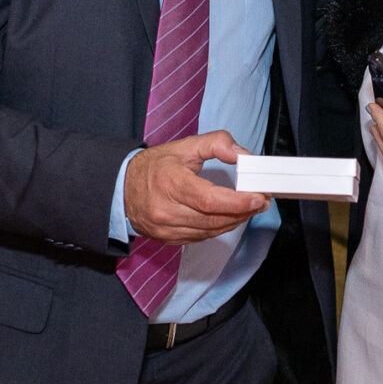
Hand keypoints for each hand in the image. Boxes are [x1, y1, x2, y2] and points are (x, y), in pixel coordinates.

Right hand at [124, 131, 266, 244]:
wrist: (121, 188)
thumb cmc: (154, 166)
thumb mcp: (184, 146)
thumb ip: (217, 144)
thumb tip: (242, 155)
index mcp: (171, 184)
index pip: (210, 199)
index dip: (238, 202)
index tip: (258, 197)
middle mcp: (167, 210)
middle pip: (214, 219)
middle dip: (243, 212)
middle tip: (261, 201)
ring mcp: (167, 229)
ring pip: (211, 231)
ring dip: (235, 221)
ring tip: (250, 208)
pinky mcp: (168, 239)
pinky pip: (201, 237)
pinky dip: (219, 228)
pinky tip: (229, 217)